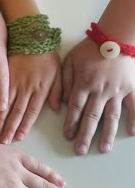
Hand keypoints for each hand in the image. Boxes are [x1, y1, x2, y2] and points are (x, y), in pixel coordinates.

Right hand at [0, 52, 61, 143]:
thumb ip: (58, 91)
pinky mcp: (5, 74)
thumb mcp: (59, 73)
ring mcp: (14, 81)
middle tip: (2, 140)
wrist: (33, 36)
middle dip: (9, 127)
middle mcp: (26, 88)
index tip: (17, 138)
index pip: (31, 112)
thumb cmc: (48, 56)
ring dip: (0, 118)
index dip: (24, 126)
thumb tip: (56, 108)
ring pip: (6, 104)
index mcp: (40, 89)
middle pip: (17, 112)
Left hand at [63, 38, 134, 154]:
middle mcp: (99, 91)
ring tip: (103, 149)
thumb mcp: (70, 61)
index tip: (67, 136)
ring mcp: (117, 91)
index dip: (70, 123)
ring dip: (107, 134)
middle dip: (85, 135)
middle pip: (91, 117)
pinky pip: (134, 106)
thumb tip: (60, 102)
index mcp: (83, 84)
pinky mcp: (131, 88)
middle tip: (81, 150)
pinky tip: (131, 133)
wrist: (114, 37)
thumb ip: (64, 81)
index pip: (75, 108)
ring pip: (111, 116)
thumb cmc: (89, 49)